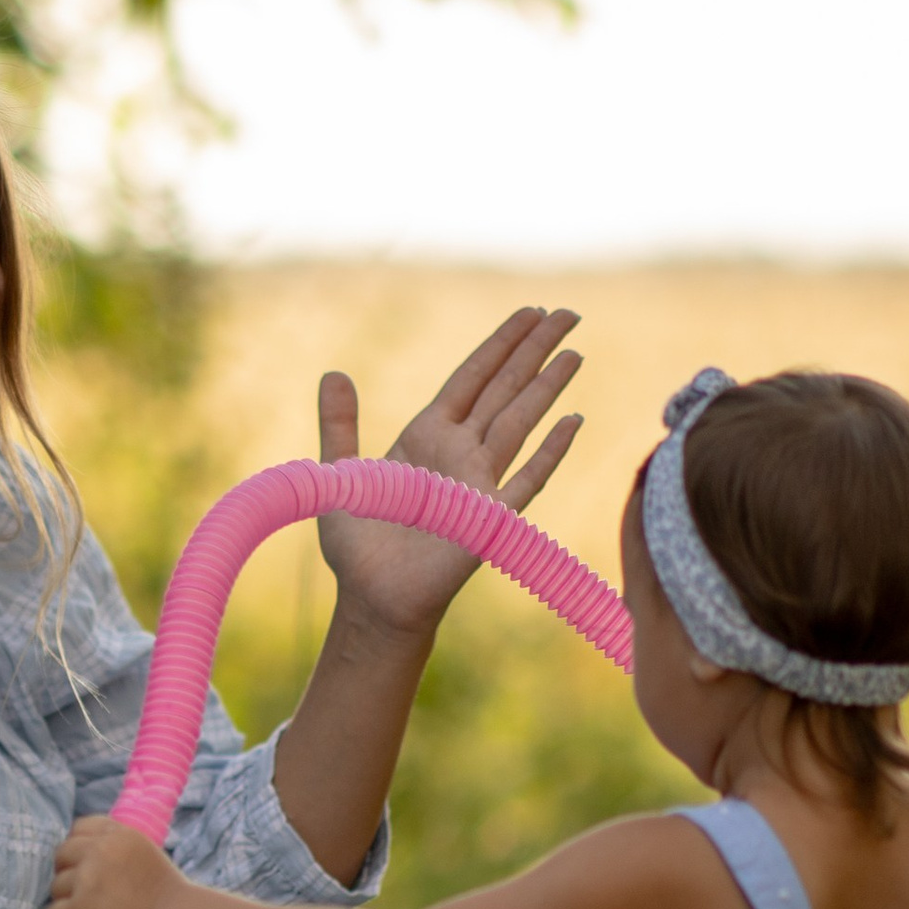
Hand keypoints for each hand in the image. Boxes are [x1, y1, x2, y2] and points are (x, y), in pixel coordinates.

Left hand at [49, 819, 178, 908]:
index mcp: (119, 835)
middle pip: (62, 854)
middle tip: (82, 894)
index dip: (77, 848)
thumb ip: (116, 852)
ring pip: (56, 886)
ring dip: (67, 901)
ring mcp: (88, 877)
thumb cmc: (168, 899)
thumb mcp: (144, 856)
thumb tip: (83, 862)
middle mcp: (100, 850)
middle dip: (67, 874)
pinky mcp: (80, 906)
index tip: (84, 867)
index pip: (79, 827)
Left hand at [315, 307, 584, 647]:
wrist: (371, 596)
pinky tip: (572, 421)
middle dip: (536, 350)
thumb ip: (340, 424)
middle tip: (569, 314)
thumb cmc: (358, 542)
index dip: (501, 344)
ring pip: (520, 422)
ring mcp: (479, 483)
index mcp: (426, 435)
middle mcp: (459, 452)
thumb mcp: (339, 472)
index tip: (530, 312)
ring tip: (575, 352)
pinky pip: (526, 478)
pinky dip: (549, 451)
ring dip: (548, 388)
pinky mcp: (490, 518)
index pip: (472, 378)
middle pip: (505, 388)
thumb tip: (334, 372)